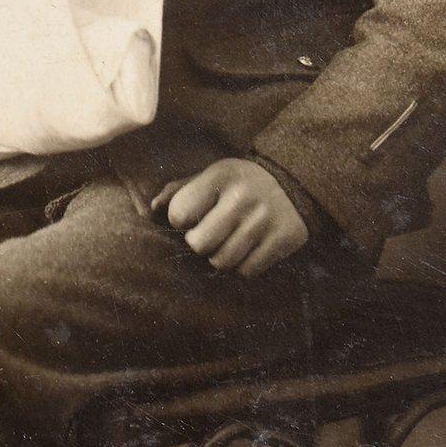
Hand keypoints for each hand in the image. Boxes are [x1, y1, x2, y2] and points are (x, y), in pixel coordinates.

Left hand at [151, 157, 308, 277]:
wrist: (294, 181)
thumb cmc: (240, 183)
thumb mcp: (212, 176)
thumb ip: (180, 190)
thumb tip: (151, 209)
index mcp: (219, 176)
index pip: (179, 213)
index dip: (180, 220)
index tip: (192, 218)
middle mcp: (241, 198)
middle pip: (199, 244)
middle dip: (199, 244)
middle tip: (209, 235)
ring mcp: (263, 220)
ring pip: (222, 261)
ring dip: (220, 258)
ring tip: (227, 243)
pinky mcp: (282, 239)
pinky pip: (247, 271)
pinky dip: (243, 266)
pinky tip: (248, 250)